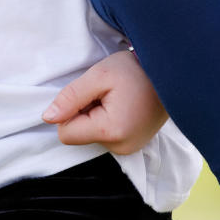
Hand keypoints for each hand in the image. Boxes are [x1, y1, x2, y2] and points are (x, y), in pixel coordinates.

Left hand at [42, 50, 168, 154]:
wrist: (170, 73)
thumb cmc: (136, 70)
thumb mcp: (99, 76)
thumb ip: (70, 97)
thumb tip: (48, 117)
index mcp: (111, 132)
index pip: (66, 134)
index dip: (70, 111)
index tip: (90, 95)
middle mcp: (121, 147)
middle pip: (79, 136)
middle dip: (84, 113)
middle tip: (106, 94)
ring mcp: (129, 149)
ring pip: (91, 136)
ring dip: (96, 116)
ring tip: (117, 99)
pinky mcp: (133, 146)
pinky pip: (105, 137)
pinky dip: (107, 121)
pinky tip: (123, 107)